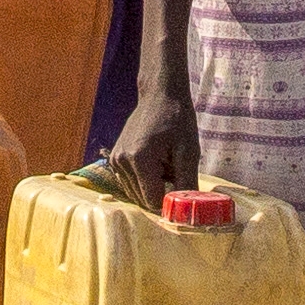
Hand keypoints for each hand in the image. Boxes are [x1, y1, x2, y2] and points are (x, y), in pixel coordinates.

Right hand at [111, 71, 198, 200]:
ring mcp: (116, 161)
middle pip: (142, 200)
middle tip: (176, 174)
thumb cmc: (177, 119)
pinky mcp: (115, 159)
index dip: (170, 204)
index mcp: (140, 159)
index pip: (152, 201)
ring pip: (136, 193)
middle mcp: (122, 162)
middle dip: (161, 195)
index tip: (183, 195)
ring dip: (153, 188)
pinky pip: (131, 183)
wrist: (159, 95)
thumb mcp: (189, 151)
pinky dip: (145, 180)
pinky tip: (157, 163)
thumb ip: (187, 182)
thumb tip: (188, 209)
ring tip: (166, 166)